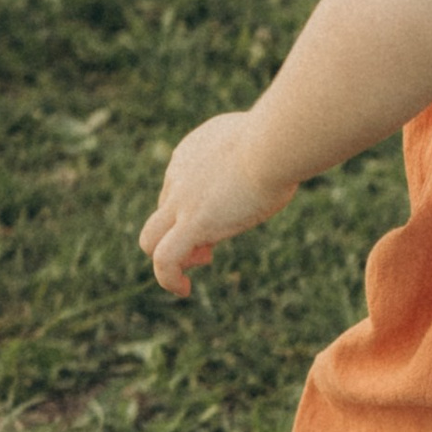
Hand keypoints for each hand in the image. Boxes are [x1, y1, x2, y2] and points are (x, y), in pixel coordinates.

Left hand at [138, 113, 297, 296]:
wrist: (273, 144)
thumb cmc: (281, 141)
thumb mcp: (263, 141)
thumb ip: (256, 151)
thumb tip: (274, 157)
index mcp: (192, 152)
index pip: (179, 187)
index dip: (195, 210)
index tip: (222, 219)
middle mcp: (178, 174)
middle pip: (164, 213)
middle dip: (182, 233)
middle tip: (209, 249)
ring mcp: (181, 200)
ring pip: (150, 238)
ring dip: (170, 258)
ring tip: (196, 269)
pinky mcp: (192, 223)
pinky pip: (165, 259)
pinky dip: (168, 278)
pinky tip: (183, 290)